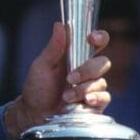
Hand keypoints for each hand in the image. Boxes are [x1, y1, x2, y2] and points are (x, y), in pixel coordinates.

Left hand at [5, 22, 110, 136]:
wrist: (34, 115)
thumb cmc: (37, 88)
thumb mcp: (41, 66)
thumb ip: (53, 47)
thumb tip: (60, 25)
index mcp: (76, 57)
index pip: (96, 42)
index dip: (99, 37)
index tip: (92, 38)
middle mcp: (87, 71)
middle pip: (102, 62)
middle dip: (87, 70)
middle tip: (70, 78)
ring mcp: (92, 87)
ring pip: (101, 82)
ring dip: (82, 89)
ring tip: (65, 96)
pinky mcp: (95, 103)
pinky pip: (104, 97)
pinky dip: (94, 98)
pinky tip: (84, 101)